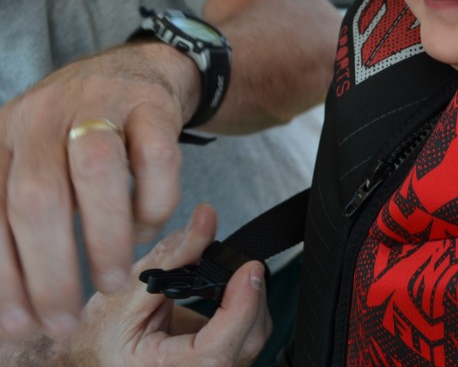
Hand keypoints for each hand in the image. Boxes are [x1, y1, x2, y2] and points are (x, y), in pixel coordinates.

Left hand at [0, 44, 191, 337]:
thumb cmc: (77, 134)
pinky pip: (158, 159)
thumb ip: (15, 218)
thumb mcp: (30, 162)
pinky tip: (148, 226)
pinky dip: (155, 204)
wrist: (138, 69)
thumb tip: (11, 304)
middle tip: (65, 316)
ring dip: (105, 238)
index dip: (4, 276)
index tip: (21, 324)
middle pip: (37, 197)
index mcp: (1, 137)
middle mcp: (41, 117)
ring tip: (114, 282)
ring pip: (96, 172)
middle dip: (50, 270)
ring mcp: (98, 104)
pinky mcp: (151, 104)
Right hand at [66, 203, 269, 366]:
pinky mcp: (217, 364)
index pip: (217, 351)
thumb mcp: (125, 290)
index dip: (240, 308)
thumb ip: (172, 256)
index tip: (248, 269)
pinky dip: (244, 312)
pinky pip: (247, 339)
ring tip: (227, 281)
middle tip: (241, 265)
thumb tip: (206, 219)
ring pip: (253, 340)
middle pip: (246, 342)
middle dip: (249, 296)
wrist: (90, 356)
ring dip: (249, 303)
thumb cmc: (97, 334)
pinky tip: (227, 298)